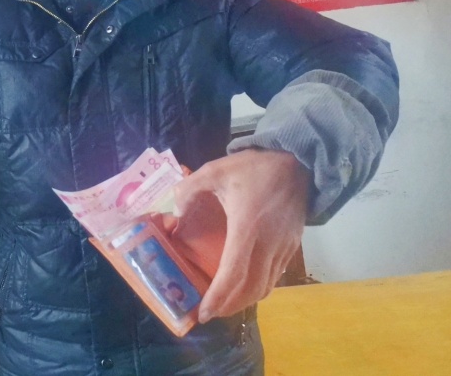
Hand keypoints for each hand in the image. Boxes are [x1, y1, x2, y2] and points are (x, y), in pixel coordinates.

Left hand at [173, 149, 310, 322]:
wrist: (299, 162)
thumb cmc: (256, 168)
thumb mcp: (216, 170)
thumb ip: (190, 188)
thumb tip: (175, 211)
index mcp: (247, 228)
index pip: (234, 274)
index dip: (218, 297)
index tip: (203, 312)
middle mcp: (269, 244)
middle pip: (251, 288)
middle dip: (229, 306)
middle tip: (209, 313)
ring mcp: (284, 248)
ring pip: (266, 285)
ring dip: (245, 300)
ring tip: (224, 304)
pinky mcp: (293, 247)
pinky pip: (275, 276)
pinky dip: (259, 287)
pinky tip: (245, 285)